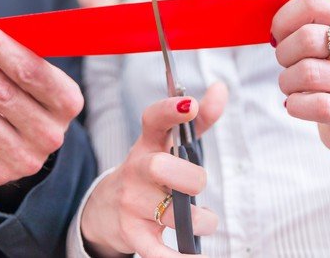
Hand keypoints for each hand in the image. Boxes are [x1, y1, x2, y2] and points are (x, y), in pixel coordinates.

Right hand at [81, 82, 227, 257]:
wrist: (108, 209)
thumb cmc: (151, 173)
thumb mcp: (168, 145)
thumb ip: (198, 121)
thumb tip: (220, 88)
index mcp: (148, 144)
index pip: (153, 120)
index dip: (171, 111)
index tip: (191, 105)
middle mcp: (136, 170)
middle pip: (161, 167)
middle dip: (191, 178)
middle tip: (197, 185)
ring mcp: (131, 204)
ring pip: (170, 212)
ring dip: (200, 220)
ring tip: (204, 221)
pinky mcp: (133, 234)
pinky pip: (158, 252)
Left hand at [269, 0, 329, 161]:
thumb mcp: (319, 35)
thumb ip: (297, 10)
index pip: (314, 1)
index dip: (284, 17)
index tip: (278, 34)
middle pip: (307, 38)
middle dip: (284, 53)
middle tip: (285, 62)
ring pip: (308, 74)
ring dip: (287, 81)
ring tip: (293, 84)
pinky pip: (317, 104)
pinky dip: (296, 105)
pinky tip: (297, 103)